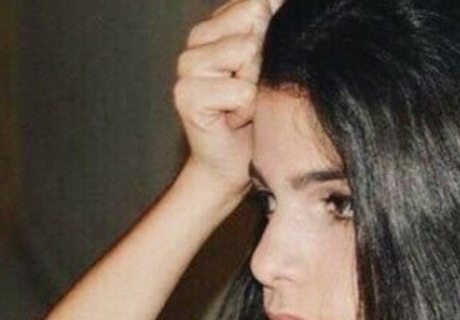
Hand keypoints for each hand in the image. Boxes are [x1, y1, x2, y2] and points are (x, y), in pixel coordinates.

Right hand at [173, 0, 281, 194]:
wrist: (232, 165)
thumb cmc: (256, 115)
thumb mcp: (270, 63)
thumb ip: (272, 27)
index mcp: (217, 25)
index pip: (258, 1)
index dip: (273, 33)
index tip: (263, 67)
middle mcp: (197, 38)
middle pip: (255, 19)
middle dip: (265, 59)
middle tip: (251, 89)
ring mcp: (187, 65)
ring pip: (247, 52)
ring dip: (256, 85)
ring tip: (243, 104)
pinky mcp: (186, 94)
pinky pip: (241, 90)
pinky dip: (248, 110)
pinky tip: (233, 120)